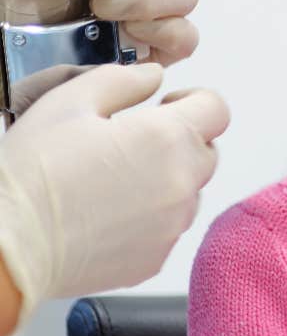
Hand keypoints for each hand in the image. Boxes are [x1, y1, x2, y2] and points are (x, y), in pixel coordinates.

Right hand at [0, 63, 228, 320]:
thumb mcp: (69, 102)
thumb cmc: (33, 175)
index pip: (217, 109)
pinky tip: (108, 213)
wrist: (10, 245)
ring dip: (167, 181)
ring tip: (115, 181)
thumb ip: (122, 80)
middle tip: (134, 143)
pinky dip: (149, 218)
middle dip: (180, 141)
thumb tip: (153, 76)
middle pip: (206, 151)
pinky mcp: (155, 259)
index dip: (194, 101)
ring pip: (188, 193)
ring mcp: (172, 226)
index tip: (167, 106)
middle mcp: (181, 183)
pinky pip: (167, 229)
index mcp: (168, 138)